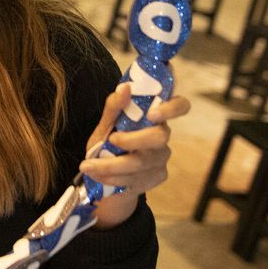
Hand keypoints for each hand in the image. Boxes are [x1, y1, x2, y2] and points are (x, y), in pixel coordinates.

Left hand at [79, 84, 191, 226]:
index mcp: (155, 116)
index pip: (179, 106)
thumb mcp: (106, 124)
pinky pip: (136, 180)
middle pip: (159, 137)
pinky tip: (99, 176)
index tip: (151, 113)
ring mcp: (162, 159)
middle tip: (110, 140)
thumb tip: (124, 88)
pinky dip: (113, 178)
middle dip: (131, 140)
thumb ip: (114, 107)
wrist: (104, 174)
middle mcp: (163, 136)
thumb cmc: (108, 143)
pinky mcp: (157, 177)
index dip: (172, 108)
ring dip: (110, 165)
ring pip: (140, 163)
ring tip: (87, 166)